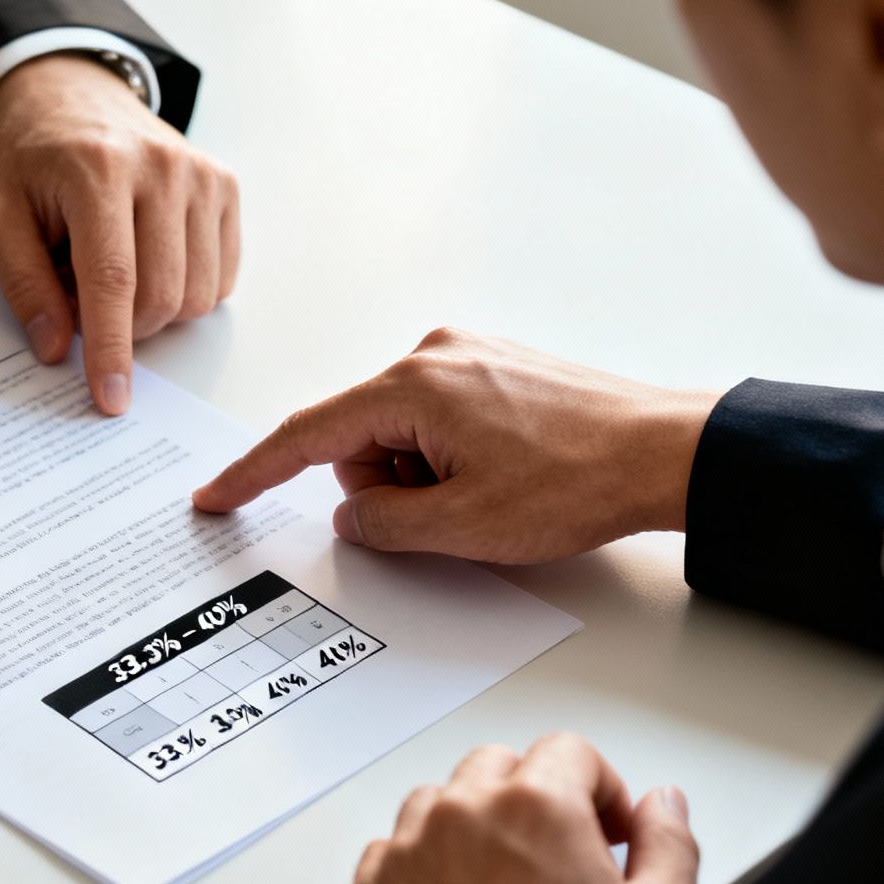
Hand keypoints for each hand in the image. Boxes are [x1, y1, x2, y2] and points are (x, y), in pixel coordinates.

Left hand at [0, 52, 240, 414]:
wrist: (72, 94)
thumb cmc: (32, 158)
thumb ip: (24, 284)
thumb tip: (57, 348)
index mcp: (97, 170)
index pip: (113, 280)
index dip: (111, 348)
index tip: (110, 396)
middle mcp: (161, 168)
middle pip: (162, 296)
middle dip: (124, 329)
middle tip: (80, 301)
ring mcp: (201, 176)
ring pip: (198, 295)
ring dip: (154, 312)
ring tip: (113, 275)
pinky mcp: (224, 187)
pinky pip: (220, 277)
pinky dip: (185, 291)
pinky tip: (149, 262)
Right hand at [193, 329, 720, 561]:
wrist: (667, 453)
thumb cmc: (578, 482)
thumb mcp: (462, 529)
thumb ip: (383, 523)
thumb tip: (354, 513)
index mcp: (413, 386)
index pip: (306, 435)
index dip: (255, 473)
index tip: (216, 497)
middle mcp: (434, 355)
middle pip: (359, 439)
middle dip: (387, 489)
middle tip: (451, 517)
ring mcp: (469, 356)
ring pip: (402, 435)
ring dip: (427, 478)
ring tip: (494, 496)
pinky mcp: (498, 369)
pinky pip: (441, 422)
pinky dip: (454, 459)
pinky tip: (507, 477)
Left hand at [349, 735, 698, 883]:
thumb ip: (670, 845)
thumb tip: (665, 805)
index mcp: (536, 804)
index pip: (570, 750)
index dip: (601, 788)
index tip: (611, 831)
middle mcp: (463, 812)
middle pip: (501, 766)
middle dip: (536, 798)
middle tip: (562, 857)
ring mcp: (408, 849)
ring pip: (441, 801)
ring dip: (475, 824)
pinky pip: (395, 850)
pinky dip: (425, 866)